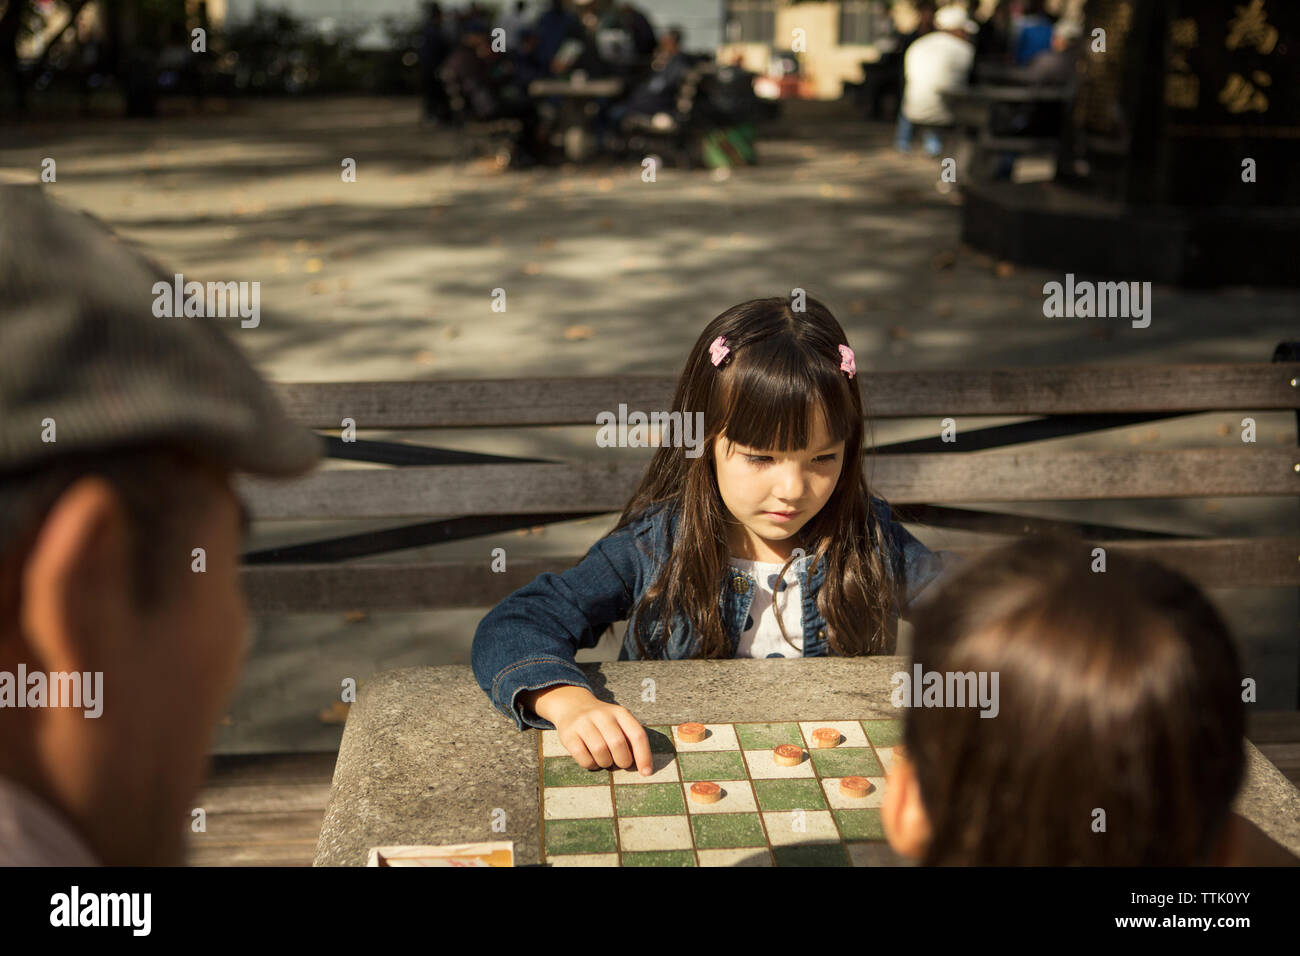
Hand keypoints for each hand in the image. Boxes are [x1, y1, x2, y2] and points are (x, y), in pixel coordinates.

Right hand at [523, 685, 653, 775]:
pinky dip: (591, 765)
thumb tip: (643, 767)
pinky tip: (592, 760)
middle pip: (618, 744)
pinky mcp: (568, 734)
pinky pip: (584, 758)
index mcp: (620, 712)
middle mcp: (602, 714)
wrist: (573, 706)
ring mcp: (583, 723)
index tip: (646, 773)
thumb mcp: (619, 722)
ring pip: (600, 751)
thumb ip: (631, 739)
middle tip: (619, 763)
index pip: (637, 734)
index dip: (644, 755)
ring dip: (605, 763)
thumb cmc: (603, 722)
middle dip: (622, 761)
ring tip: (604, 759)